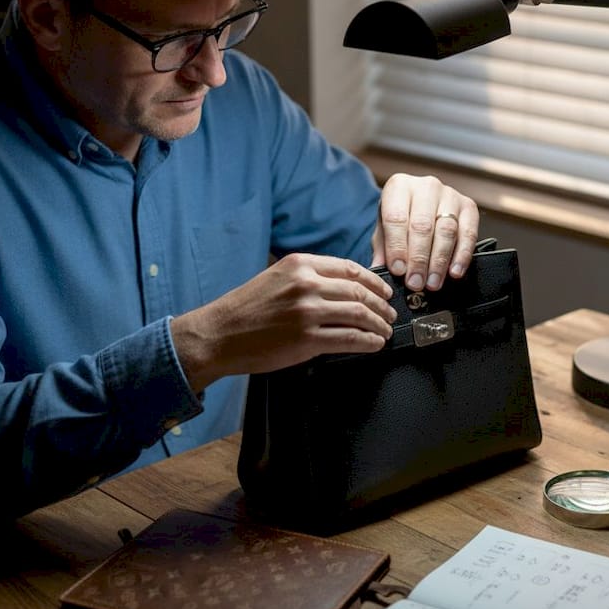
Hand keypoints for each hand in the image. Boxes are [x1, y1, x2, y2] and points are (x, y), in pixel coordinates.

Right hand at [170, 254, 395, 390]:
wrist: (218, 334)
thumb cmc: (246, 309)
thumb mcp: (276, 277)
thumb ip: (308, 277)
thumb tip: (344, 285)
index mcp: (300, 264)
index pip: (350, 269)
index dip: (374, 282)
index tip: (385, 291)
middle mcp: (306, 284)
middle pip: (359, 292)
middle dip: (381, 305)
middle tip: (390, 314)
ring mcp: (307, 312)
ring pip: (359, 315)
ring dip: (379, 325)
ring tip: (384, 331)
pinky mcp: (307, 339)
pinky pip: (350, 339)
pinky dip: (368, 342)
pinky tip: (373, 344)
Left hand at [371, 174, 478, 290]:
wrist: (420, 206)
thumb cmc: (400, 220)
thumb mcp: (384, 232)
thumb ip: (382, 251)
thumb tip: (379, 274)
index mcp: (399, 186)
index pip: (396, 217)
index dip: (397, 246)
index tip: (398, 270)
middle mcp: (426, 186)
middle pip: (423, 225)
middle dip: (419, 259)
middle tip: (416, 282)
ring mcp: (450, 194)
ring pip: (446, 230)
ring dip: (439, 261)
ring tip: (433, 283)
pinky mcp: (469, 206)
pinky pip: (469, 233)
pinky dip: (462, 255)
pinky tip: (454, 272)